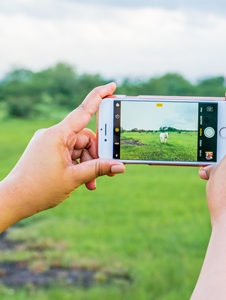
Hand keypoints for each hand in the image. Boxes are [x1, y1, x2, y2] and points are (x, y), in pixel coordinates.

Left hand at [0, 83, 124, 229]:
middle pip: (86, 137)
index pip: (83, 111)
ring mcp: (50, 143)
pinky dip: (79, 165)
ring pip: (80, 148)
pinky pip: (71, 153)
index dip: (99, 97)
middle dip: (97, 154)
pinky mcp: (48, 151)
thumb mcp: (74, 177)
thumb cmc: (39, 188)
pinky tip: (84, 180)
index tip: (112, 86)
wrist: (14, 200)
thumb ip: (99, 168)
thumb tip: (119, 166)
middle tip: (108, 170)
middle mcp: (53, 135)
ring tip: (92, 183)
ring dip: (89, 164)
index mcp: (57, 135)